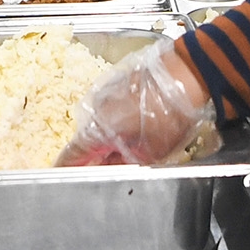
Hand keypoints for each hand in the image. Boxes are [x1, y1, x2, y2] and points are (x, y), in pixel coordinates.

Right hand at [57, 43, 214, 166]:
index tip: (63, 175)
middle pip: (87, 138)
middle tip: (115, 164)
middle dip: (98, 152)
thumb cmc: (170, 114)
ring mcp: (104, 91)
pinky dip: (119, 116)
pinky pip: (111, 105)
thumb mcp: (152, 152)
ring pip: (100, 121)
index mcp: (96, 129)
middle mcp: (93, 108)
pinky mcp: (117, 80)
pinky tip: (140, 121)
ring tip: (135, 141)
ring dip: (110, 133)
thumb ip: (125, 163)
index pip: (71, 155)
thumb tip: (113, 167)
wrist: (186, 74)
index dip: (67, 169)